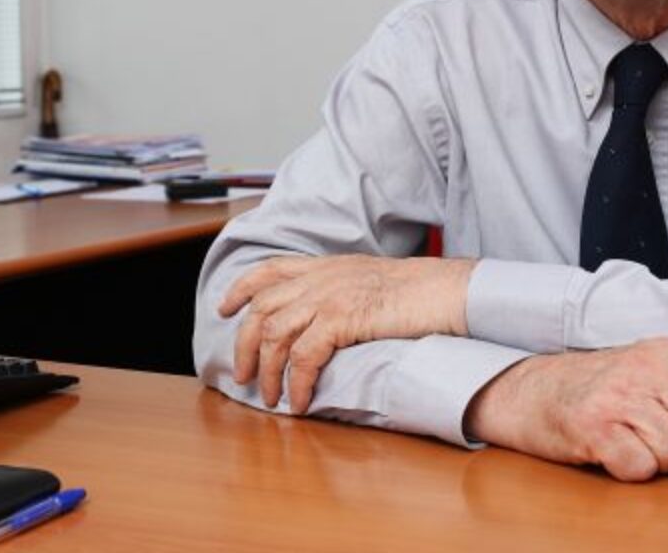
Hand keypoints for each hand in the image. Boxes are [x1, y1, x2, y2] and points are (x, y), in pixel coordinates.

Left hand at [219, 254, 476, 412]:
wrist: (442, 290)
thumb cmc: (415, 291)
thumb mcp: (367, 279)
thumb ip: (339, 290)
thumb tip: (323, 319)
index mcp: (324, 266)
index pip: (269, 270)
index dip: (241, 288)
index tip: (224, 307)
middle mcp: (319, 278)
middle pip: (261, 310)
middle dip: (243, 345)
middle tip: (241, 376)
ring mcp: (328, 296)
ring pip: (275, 336)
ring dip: (267, 372)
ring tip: (270, 398)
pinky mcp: (340, 318)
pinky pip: (303, 357)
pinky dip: (296, 383)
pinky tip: (299, 401)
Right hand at [462, 339, 667, 481]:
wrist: (533, 392)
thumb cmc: (604, 392)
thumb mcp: (658, 382)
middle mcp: (647, 366)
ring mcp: (619, 394)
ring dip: (665, 464)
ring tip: (640, 447)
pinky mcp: (593, 425)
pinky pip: (641, 468)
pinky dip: (633, 472)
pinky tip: (617, 454)